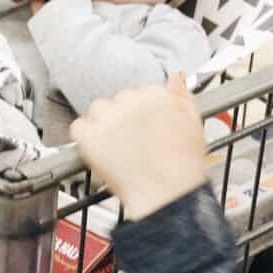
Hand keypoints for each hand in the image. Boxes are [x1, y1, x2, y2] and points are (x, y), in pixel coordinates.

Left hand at [70, 73, 206, 220]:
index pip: (141, 92)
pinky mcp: (90, 135)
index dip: (142, 113)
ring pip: (98, 110)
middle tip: (132, 143)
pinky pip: (79, 128)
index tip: (145, 128)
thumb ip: (182, 96)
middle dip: (123, 119)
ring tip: (117, 148)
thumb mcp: (193, 124)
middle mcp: (131, 101)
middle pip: (119, 101)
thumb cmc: (183, 167)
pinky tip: (100, 152)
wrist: (168, 196)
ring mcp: (109, 118)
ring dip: (103, 125)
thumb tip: (175, 76)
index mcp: (156, 94)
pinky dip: (85, 139)